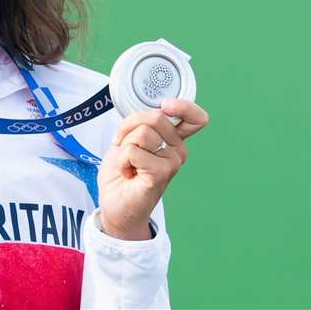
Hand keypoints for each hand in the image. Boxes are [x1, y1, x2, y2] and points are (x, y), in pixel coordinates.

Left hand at [97, 97, 209, 239]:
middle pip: (156, 117)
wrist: (114, 205)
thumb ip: (141, 123)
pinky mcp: (161, 173)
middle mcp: (178, 150)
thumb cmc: (122, 172)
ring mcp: (173, 162)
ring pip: (142, 133)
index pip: (195, 118)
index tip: (166, 106)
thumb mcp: (129, 138)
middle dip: (129, 127)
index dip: (183, 106)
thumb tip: (147, 112)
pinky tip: (127, 173)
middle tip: (123, 145)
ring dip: (124, 146)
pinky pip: (133, 151)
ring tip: (127, 163)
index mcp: (173, 139)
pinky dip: (122, 161)